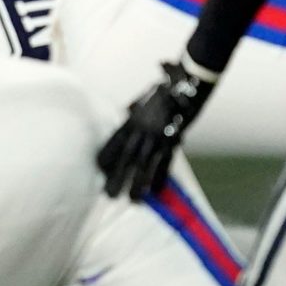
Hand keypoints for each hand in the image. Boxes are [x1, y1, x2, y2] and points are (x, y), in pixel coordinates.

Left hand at [96, 59, 216, 200]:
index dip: (107, 155)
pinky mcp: (174, 140)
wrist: (186, 84)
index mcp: (133, 119)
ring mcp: (159, 136)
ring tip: (133, 200)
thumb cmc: (162, 93)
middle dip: (119, 176)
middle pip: (128, 156)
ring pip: (146, 163)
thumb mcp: (141, 101)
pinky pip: (166, 161)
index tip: (99, 169)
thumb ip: (131, 113)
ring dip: (139, 183)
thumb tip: (123, 120)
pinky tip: (157, 192)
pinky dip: (162, 177)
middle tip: (110, 194)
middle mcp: (144, 128)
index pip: (116, 140)